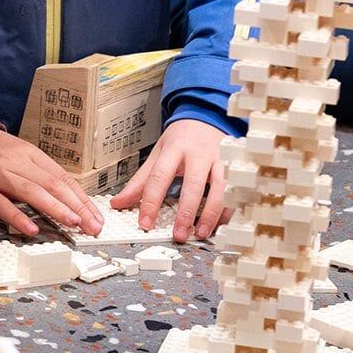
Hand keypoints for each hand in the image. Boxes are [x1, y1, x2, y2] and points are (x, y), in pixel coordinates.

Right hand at [0, 126, 100, 236]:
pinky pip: (0, 203)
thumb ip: (41, 175)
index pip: (62, 178)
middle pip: (51, 184)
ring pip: (29, 191)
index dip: (81, 199)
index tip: (96, 218)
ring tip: (71, 223)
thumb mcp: (21, 156)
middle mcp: (16, 162)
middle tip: (91, 225)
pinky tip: (31, 229)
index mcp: (31, 155)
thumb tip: (71, 200)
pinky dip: (16, 216)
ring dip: (53, 208)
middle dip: (75, 206)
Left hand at [112, 118, 229, 241]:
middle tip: (178, 234)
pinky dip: (227, 210)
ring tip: (200, 232)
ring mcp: (219, 160)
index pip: (159, 177)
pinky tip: (219, 224)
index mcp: (174, 149)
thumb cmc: (181, 139)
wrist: (206, 118)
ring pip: (219, 189)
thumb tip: (118, 202)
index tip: (145, 223)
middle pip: (193, 184)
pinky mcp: (234, 168)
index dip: (151, 202)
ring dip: (211, 214)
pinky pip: (233, 192)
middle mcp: (198, 154)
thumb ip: (140, 180)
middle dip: (186, 212)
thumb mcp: (158, 153)